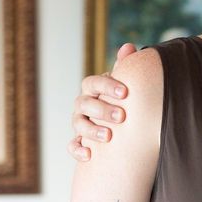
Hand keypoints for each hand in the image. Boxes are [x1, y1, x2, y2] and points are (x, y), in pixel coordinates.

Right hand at [67, 43, 136, 161]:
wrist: (122, 125)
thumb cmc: (123, 99)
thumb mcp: (124, 84)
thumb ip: (125, 67)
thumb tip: (129, 46)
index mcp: (93, 88)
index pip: (94, 83)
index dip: (107, 86)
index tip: (125, 93)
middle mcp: (83, 104)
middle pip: (85, 103)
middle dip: (102, 110)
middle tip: (122, 117)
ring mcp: (79, 122)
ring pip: (78, 124)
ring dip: (91, 130)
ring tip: (108, 137)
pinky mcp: (79, 141)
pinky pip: (72, 145)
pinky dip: (78, 150)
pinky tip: (89, 155)